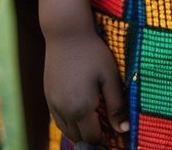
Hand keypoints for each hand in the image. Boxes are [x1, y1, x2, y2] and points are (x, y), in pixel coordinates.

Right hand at [45, 27, 128, 146]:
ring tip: (93, 121)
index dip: (104, 139)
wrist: (66, 33)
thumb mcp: (110, 77)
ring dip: (79, 131)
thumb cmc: (93, 52)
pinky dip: (68, 122)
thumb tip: (124, 130)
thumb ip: (116, 105)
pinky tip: (78, 113)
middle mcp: (64, 111)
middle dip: (92, 136)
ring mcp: (53, 104)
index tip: (113, 132)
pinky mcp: (48, 96)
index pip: (92, 138)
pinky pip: (57, 119)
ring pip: (66, 130)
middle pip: (78, 137)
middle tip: (105, 126)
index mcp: (82, 108)